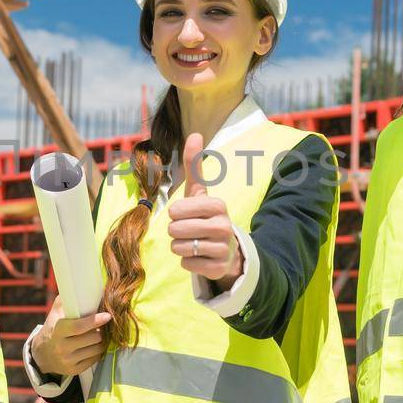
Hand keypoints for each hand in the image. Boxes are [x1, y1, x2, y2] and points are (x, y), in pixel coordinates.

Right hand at [31, 296, 110, 377]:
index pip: (80, 327)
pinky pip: (95, 359)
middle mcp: (62, 347)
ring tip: (97, 334)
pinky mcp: (74, 370)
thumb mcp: (55, 313)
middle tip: (101, 325)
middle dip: (100, 330)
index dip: (95, 320)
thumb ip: (67, 300)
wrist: (42, 354)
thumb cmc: (53, 328)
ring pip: (97, 349)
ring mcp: (68, 361)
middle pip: (93, 338)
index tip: (107, 315)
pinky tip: (93, 345)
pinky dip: (98, 351)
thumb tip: (82, 286)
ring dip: (101, 340)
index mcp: (57, 331)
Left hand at [167, 132, 243, 286]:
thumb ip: (194, 165)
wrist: (227, 250)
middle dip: (175, 231)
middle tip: (187, 231)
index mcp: (218, 205)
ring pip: (180, 248)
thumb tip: (195, 134)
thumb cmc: (206, 217)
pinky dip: (187, 262)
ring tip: (193, 243)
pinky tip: (199, 257)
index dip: (175, 213)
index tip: (184, 213)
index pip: (178, 210)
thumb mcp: (199, 193)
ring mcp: (223, 248)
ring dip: (180, 247)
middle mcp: (224, 226)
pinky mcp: (219, 268)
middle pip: (175, 230)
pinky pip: (187, 264)